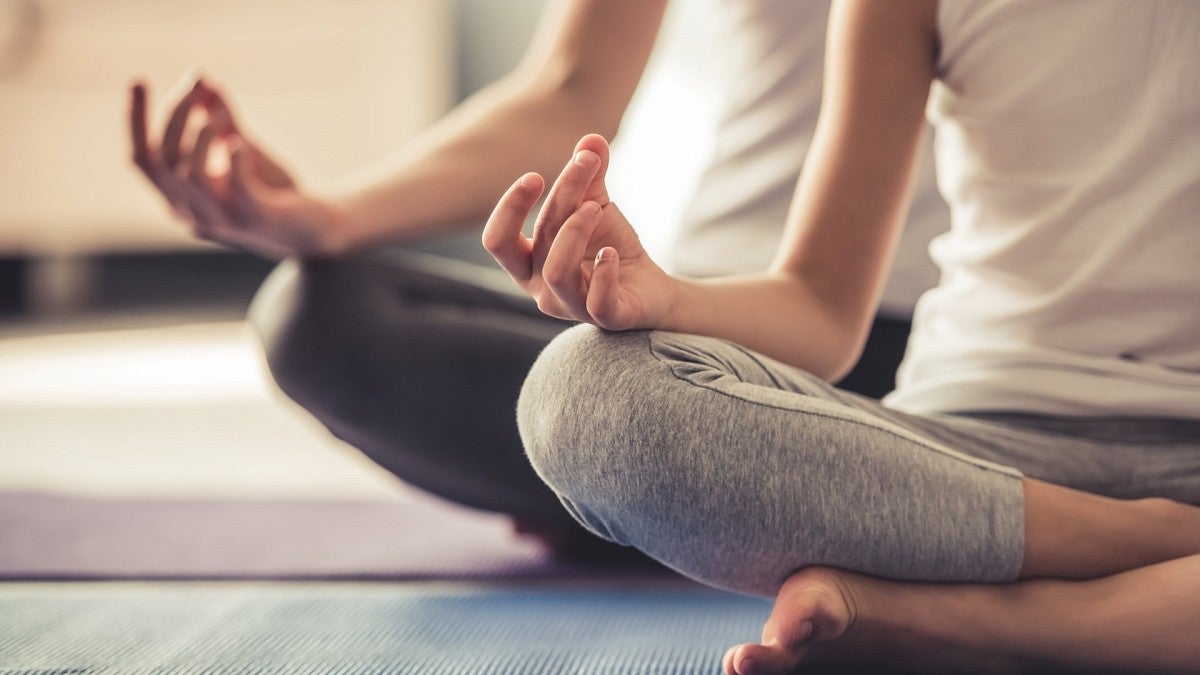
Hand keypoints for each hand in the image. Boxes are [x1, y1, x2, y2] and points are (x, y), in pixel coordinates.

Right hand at [129, 75, 343, 257]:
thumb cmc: (275, 190)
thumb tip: (203, 81)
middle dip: (176, 114)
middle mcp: (192, 214)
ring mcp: (222, 221)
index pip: (142, 159)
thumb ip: (221, 120)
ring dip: (203, 133)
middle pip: (162, 160)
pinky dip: (235, 157)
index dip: (136, 120)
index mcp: (180, 198)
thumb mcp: (243, 149)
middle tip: (197, 83)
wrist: (317, 228)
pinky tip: (241, 140)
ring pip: (189, 174)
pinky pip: (234, 186)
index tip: (139, 80)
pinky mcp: (254, 220)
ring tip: (223, 113)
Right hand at [482, 134, 677, 329]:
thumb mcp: (596, 205)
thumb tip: (591, 138)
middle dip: (559, 199)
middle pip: (537, 241)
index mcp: (528, 263)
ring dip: (576, 230)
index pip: (498, 240)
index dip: (510, 208)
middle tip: (583, 166)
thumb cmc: (609, 248)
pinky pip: (597, 300)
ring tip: (599, 207)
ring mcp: (572, 307)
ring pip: (557, 272)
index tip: (536, 177)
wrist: (650, 289)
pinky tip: (612, 252)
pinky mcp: (606, 317)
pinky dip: (604, 272)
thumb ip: (589, 175)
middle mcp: (542, 289)